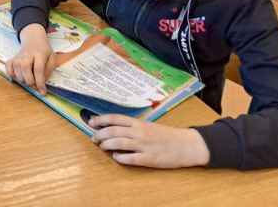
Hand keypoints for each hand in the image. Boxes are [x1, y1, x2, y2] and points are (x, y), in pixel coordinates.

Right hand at [5, 23, 55, 93]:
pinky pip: (8, 70)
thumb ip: (49, 70)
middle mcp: (27, 55)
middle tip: (35, 84)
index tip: (43, 92)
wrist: (33, 38)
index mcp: (39, 54)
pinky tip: (18, 75)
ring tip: (29, 78)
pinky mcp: (12, 59)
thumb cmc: (44, 50)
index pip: (38, 70)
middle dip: (31, 82)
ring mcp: (18, 57)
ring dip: (24, 80)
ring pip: (18, 74)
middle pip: (26, 73)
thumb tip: (42, 82)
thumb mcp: (52, 57)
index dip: (40, 82)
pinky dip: (12, 75)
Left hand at [89, 115, 209, 167]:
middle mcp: (139, 132)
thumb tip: (114, 128)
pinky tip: (116, 157)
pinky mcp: (149, 158)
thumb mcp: (148, 126)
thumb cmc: (166, 135)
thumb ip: (133, 127)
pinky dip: (120, 157)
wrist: (186, 144)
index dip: (101, 120)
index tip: (90, 122)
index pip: (115, 119)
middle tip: (93, 138)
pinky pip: (130, 158)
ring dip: (107, 145)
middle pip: (113, 131)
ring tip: (101, 146)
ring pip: (119, 143)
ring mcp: (144, 146)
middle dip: (100, 134)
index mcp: (139, 123)